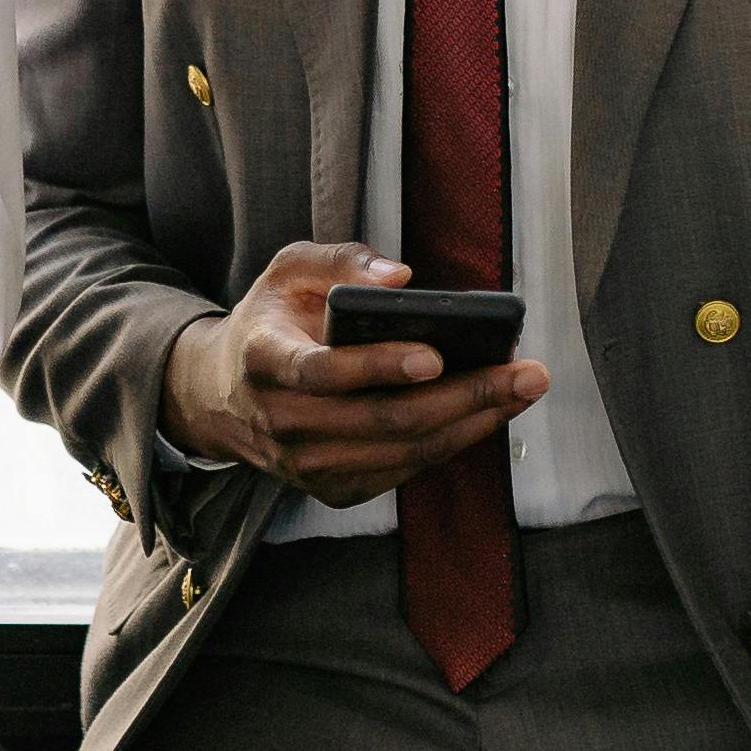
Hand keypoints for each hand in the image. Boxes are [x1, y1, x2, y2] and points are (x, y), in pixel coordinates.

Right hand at [161, 242, 544, 511]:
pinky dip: (452, 442)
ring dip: (473, 422)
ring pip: (403, 451)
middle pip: (384, 419)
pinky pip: (403, 469)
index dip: (381, 366)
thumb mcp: (288, 271)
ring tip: (522, 390)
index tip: (437, 354)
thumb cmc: (270, 322)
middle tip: (527, 372)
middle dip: (465, 395)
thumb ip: (339, 261)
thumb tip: (401, 278)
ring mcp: (306, 466)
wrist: (222, 396)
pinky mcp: (331, 489)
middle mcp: (283, 423)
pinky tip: (489, 414)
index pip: (325, 372)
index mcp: (265, 361)